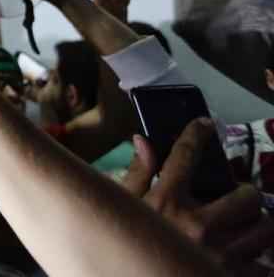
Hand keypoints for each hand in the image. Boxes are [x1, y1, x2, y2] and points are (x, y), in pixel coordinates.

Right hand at [121, 119, 273, 268]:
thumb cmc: (130, 244)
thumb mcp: (125, 208)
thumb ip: (137, 175)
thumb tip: (142, 141)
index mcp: (166, 202)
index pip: (184, 156)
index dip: (196, 134)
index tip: (204, 125)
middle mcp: (197, 225)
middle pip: (246, 196)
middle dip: (247, 194)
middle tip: (239, 197)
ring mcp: (219, 254)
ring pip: (264, 230)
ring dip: (259, 225)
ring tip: (248, 224)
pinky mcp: (233, 276)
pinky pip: (264, 264)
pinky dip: (258, 259)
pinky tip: (245, 254)